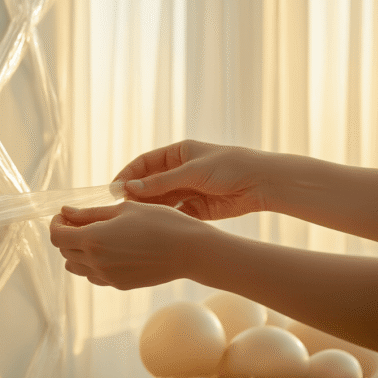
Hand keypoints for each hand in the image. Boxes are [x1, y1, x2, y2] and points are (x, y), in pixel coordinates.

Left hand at [49, 201, 216, 289]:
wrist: (190, 251)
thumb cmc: (160, 223)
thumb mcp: (124, 209)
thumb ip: (90, 213)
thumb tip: (65, 212)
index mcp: (94, 239)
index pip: (56, 236)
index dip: (56, 223)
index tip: (65, 214)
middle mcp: (96, 262)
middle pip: (64, 251)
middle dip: (67, 234)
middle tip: (82, 220)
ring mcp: (107, 277)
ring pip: (75, 266)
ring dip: (77, 251)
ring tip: (96, 235)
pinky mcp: (119, 285)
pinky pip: (93, 276)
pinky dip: (92, 263)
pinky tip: (110, 249)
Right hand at [113, 140, 269, 219]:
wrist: (262, 183)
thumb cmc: (230, 167)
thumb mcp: (192, 171)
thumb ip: (162, 182)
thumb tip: (131, 188)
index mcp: (178, 154)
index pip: (145, 163)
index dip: (128, 175)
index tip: (115, 189)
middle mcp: (180, 171)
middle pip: (150, 183)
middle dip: (136, 194)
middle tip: (123, 207)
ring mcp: (187, 190)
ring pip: (160, 200)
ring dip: (149, 207)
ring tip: (137, 217)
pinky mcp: (196, 209)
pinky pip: (174, 213)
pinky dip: (165, 218)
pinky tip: (156, 224)